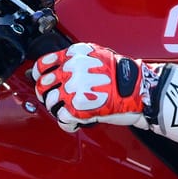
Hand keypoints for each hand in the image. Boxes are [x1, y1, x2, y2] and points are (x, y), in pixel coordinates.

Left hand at [34, 43, 149, 130]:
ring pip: (50, 103)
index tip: (41, 81)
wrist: (139, 90)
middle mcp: (70, 71)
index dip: (38, 75)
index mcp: (73, 55)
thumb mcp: (96, 55)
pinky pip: (62, 118)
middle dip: (46, 95)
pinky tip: (75, 122)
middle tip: (55, 99)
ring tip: (68, 111)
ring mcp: (73, 89)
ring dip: (57, 110)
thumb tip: (58, 69)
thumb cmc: (122, 74)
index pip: (42, 65)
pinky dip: (67, 123)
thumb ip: (75, 60)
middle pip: (42, 86)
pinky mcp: (78, 108)